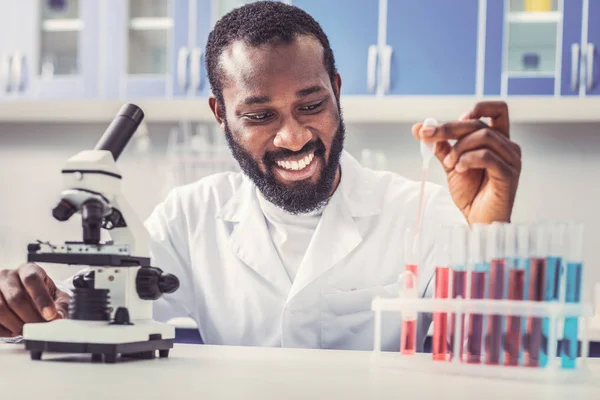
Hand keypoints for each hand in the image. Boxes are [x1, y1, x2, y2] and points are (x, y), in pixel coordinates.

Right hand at [0, 263, 69, 336]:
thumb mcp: (56, 298)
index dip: (42, 298)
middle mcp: (8, 275)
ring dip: (16, 325)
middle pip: (16, 298)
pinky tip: (12, 331)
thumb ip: (60, 307)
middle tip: (40, 328)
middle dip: (31, 317)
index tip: (50, 315)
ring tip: (27, 331)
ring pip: (1, 309)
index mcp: (28, 269)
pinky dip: (4, 329)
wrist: (27, 298)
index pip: (32, 279)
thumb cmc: (41, 296)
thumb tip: (58, 319)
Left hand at [412, 101, 520, 223]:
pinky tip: (459, 169)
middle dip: (449, 128)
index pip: (498, 110)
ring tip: (449, 164)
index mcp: (498, 141)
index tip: (457, 118)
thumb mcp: (452, 164)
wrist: (477, 220)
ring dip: (459, 148)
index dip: (479, 107)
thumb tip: (418, 128)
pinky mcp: (509, 174)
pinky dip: (468, 159)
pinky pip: (487, 156)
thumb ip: (440, 146)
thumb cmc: (470, 193)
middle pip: (481, 124)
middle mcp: (508, 147)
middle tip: (427, 136)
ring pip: (484, 137)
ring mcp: (511, 160)